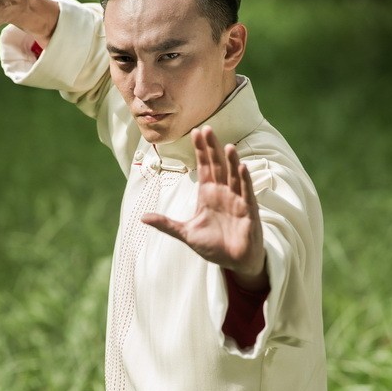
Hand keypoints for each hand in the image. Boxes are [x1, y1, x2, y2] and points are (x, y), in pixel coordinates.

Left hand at [142, 126, 267, 289]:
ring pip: (233, 176)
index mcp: (208, 194)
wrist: (235, 262)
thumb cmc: (214, 246)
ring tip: (227, 146)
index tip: (195, 132)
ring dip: (231, 162)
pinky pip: (246, 193)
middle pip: (217, 166)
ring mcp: (236, 200)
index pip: (204, 167)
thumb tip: (142, 218)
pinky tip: (242, 168)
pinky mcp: (248, 211)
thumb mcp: (186, 234)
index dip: (200, 150)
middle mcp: (223, 193)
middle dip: (212, 148)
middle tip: (207, 128)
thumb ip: (166, 224)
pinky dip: (244, 180)